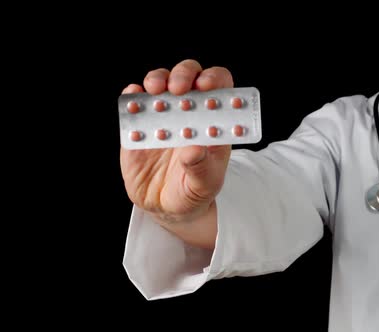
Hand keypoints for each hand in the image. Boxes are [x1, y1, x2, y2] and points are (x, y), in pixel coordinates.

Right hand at [120, 60, 233, 227]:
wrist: (166, 206)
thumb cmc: (194, 190)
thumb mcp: (204, 185)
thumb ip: (202, 168)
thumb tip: (195, 149)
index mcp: (213, 120)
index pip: (220, 87)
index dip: (214, 79)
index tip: (206, 86)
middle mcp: (189, 110)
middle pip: (189, 75)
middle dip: (183, 75)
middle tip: (178, 89)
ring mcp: (163, 114)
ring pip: (161, 81)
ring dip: (157, 80)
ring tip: (155, 92)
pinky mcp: (139, 123)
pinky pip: (134, 102)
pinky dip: (132, 96)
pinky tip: (133, 101)